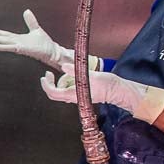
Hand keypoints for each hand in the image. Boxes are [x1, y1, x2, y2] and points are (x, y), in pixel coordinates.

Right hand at [0, 9, 101, 72]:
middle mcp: (16, 43)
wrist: (52, 51)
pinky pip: (10, 47)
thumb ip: (30, 21)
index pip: (5, 34)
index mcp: (18, 38)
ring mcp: (18, 46)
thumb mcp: (35, 29)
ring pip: (3, 42)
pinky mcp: (22, 49)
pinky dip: (1, 47)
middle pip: (1, 38)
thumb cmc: (44, 43)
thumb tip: (26, 11)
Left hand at [40, 67, 163, 123]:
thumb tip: (64, 66)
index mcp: (74, 94)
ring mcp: (78, 97)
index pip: (53, 93)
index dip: (46, 85)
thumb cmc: (107, 84)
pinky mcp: (82, 95)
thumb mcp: (91, 75)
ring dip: (59, 83)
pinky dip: (66, 83)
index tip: (45, 76)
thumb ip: (76, 71)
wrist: (118, 91)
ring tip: (63, 73)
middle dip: (49, 84)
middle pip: (55, 94)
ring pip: (61, 92)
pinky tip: (71, 76)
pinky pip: (69, 90)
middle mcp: (74, 98)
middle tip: (49, 74)